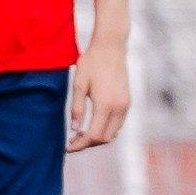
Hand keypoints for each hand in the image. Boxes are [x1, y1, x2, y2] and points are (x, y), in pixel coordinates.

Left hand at [68, 36, 129, 152]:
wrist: (111, 47)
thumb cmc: (91, 62)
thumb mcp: (78, 84)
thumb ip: (77, 108)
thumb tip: (74, 129)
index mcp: (105, 104)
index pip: (93, 135)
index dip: (80, 144)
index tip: (68, 147)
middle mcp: (118, 107)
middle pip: (105, 138)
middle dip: (88, 144)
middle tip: (72, 141)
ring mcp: (125, 105)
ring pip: (113, 133)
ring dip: (98, 138)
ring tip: (81, 134)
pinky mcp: (127, 101)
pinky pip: (118, 124)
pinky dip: (106, 129)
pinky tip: (93, 124)